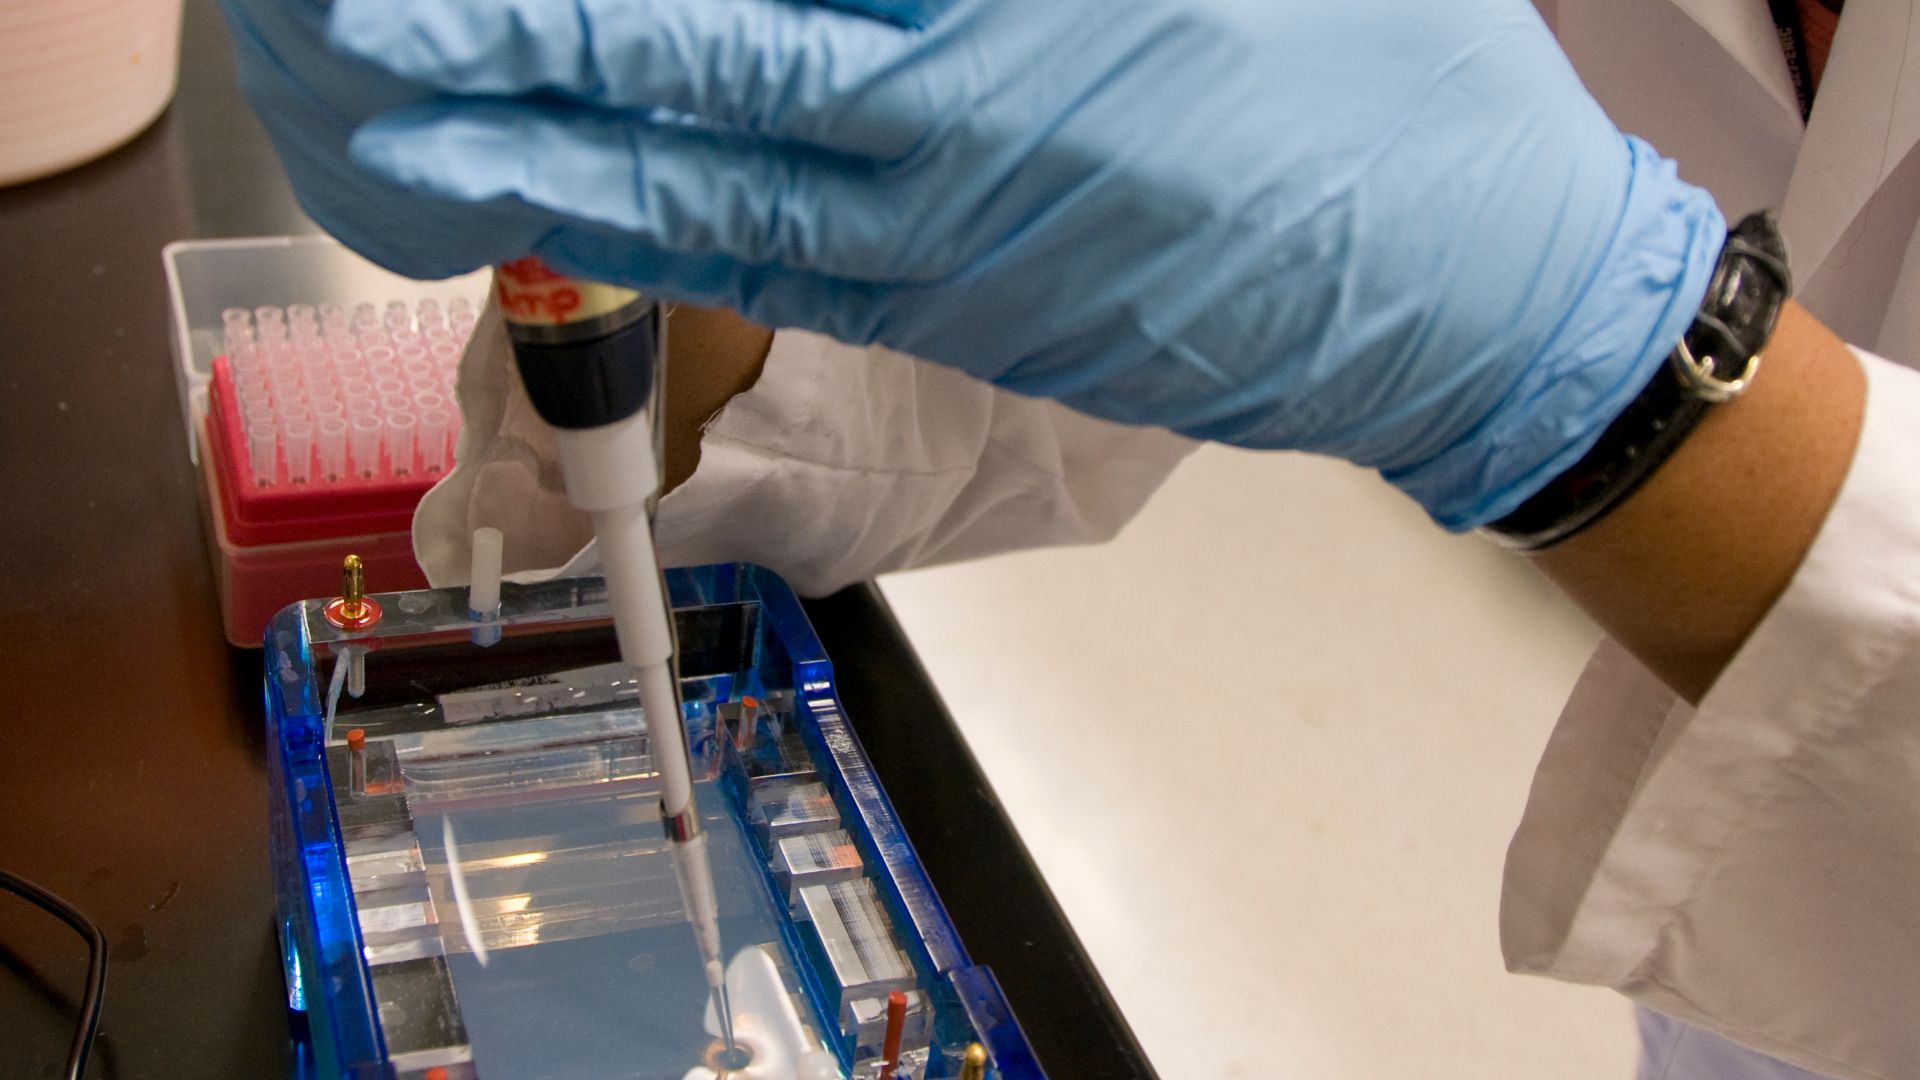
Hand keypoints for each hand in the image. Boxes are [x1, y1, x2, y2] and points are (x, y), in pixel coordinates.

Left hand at [275, 0, 1721, 526]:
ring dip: (550, 182)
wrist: (1478, 305)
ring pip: (711, 221)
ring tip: (412, 150)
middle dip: (512, 78)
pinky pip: (787, 278)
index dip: (590, 7)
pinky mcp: (971, 320)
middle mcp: (946, 173)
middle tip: (370, 49)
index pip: (738, 17)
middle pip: (683, 114)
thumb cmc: (1402, 99)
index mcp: (1010, 52)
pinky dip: (669, 247)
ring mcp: (948, 268)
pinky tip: (585, 222)